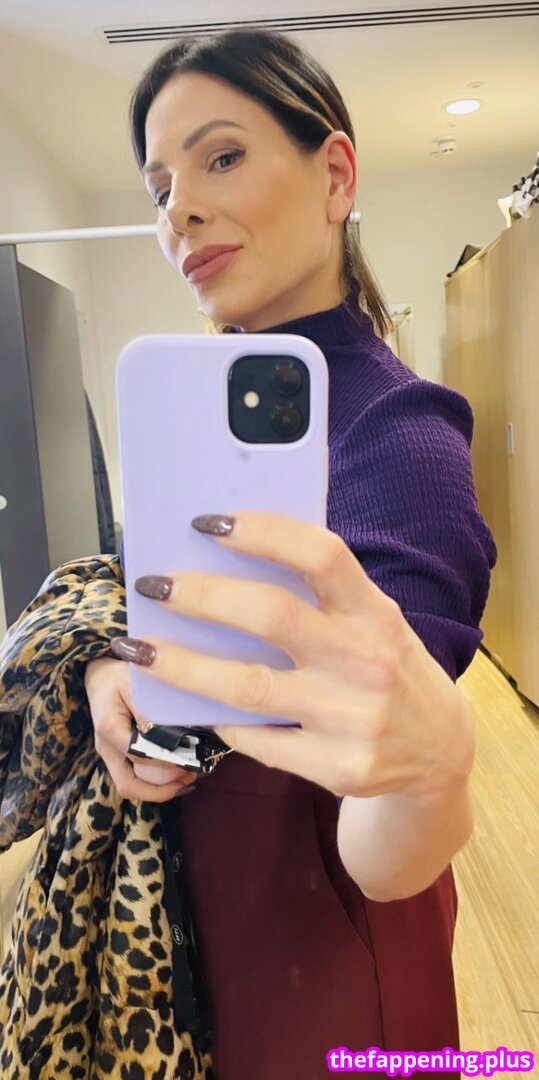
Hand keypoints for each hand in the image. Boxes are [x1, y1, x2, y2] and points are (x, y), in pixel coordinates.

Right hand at [84, 657, 197, 801]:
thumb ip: (147, 709)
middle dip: (160, 791)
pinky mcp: (119, 756)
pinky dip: (156, 782)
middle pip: (128, 785)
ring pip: (131, 786)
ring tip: (188, 778)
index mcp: (109, 728)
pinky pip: (135, 777)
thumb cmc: (118, 677)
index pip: (137, 755)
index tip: (188, 760)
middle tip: (190, 779)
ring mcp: (111, 755)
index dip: (163, 762)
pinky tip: (178, 772)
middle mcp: (107, 748)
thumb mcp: (134, 683)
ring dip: (160, 789)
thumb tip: (165, 735)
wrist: (100, 677)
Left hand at [110, 511, 473, 799]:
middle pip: (272, 617)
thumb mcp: (373, 621)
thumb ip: (320, 594)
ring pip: (247, 689)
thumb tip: (226, 558)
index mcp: (375, 613)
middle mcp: (367, 662)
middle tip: (154, 585)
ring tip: (139, 650)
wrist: (440, 753)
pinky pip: (256, 741)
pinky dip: (217, 720)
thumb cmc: (387, 666)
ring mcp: (353, 719)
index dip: (263, 532)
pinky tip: (189, 705)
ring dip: (182, 666)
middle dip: (202, 596)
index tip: (206, 522)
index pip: (321, 556)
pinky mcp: (337, 767)